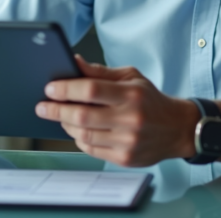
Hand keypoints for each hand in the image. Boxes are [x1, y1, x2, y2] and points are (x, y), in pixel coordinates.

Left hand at [35, 55, 198, 166]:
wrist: (178, 128)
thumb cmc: (151, 100)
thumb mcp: (131, 77)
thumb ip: (100, 72)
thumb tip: (73, 62)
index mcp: (131, 94)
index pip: (90, 90)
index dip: (66, 89)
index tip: (50, 89)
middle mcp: (130, 118)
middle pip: (82, 115)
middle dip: (57, 110)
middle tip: (43, 106)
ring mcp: (128, 141)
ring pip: (83, 135)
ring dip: (66, 125)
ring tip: (61, 117)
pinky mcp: (125, 158)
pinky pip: (91, 150)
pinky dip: (79, 139)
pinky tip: (78, 130)